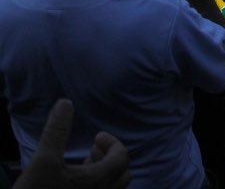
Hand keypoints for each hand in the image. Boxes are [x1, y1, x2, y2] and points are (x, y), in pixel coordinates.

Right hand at [13, 99, 130, 188]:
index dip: (112, 143)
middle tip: (92, 151)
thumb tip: (65, 103)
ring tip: (83, 165)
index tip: (96, 137)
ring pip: (114, 188)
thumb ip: (57, 131)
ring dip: (104, 172)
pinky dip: (98, 185)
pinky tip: (75, 182)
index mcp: (98, 181)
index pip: (122, 157)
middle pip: (123, 173)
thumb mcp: (43, 160)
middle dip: (111, 157)